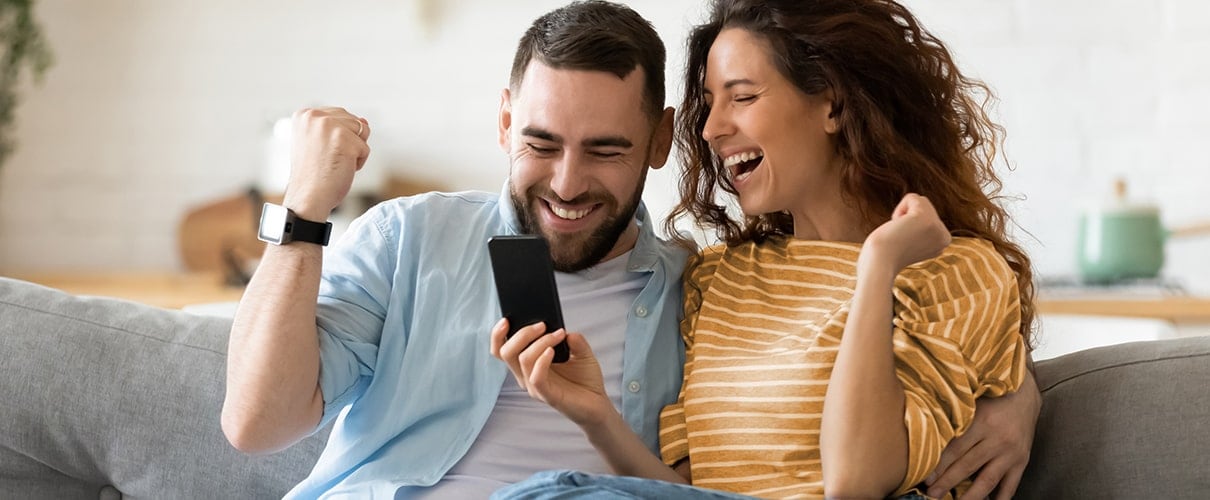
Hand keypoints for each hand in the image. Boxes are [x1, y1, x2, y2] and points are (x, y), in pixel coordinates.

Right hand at [282, 107, 370, 220]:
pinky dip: (358, 163)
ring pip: (362, 132)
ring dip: (354, 151)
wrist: (308, 198)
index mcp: (304, 115)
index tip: (322, 152)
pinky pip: (365, 149)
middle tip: (328, 159)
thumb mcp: (320, 142)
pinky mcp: (344, 139)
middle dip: (349, 142)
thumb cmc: (313, 175)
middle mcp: (315, 116)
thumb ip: (339, 127)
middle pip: (353, 121)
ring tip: (334, 163)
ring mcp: (329, 126)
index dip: (338, 137)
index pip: (340, 115)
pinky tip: (340, 169)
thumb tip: (365, 121)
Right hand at [489, 319, 613, 425]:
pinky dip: (542, 360)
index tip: (507, 318)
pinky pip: (536, 377)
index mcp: (527, 364)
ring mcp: (535, 387)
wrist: (597, 403)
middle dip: (522, 333)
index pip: (501, 350)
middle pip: (506, 352)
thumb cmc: (585, 378)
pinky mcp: (547, 396)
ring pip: (522, 360)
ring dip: (540, 342)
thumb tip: (562, 328)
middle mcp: (526, 375)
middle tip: (542, 325)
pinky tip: (553, 351)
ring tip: (558, 334)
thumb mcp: (581, 352)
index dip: (497, 335)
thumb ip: (574, 339)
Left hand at [859, 194, 950, 273]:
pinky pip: (912, 197)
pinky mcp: (926, 219)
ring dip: (903, 213)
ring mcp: (937, 228)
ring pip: (920, 200)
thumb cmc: (885, 254)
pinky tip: (897, 228)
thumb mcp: (911, 241)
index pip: (928, 215)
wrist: (879, 264)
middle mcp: (944, 237)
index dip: (910, 224)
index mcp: (942, 242)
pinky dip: (899, 209)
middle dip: (907, 217)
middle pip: (925, 206)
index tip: (905, 243)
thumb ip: (919, 231)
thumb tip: (917, 216)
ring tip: (899, 233)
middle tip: (900, 239)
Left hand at [926, 372, 1041, 498]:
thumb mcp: (972, 401)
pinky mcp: (1022, 461)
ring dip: (970, 495)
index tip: (926, 477)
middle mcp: (998, 439)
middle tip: (933, 494)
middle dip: (948, 482)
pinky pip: (1010, 485)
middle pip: (968, 466)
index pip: (956, 448)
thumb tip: (928, 433)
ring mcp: (1011, 453)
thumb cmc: (992, 396)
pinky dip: (1000, 498)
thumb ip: (955, 418)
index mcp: (982, 422)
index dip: (940, 465)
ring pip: (988, 480)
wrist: (1024, 395)